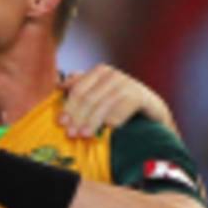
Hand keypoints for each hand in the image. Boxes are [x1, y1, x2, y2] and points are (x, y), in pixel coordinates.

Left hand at [60, 64, 175, 137]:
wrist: (148, 106)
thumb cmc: (117, 101)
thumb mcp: (97, 91)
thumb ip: (80, 86)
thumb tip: (58, 85)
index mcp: (100, 72)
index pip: (78, 89)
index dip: (68, 107)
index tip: (61, 122)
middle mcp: (113, 75)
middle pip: (89, 98)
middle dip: (78, 118)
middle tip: (70, 133)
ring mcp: (127, 84)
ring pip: (103, 106)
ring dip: (91, 123)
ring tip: (83, 135)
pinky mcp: (139, 97)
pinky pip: (120, 111)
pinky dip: (111, 123)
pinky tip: (105, 132)